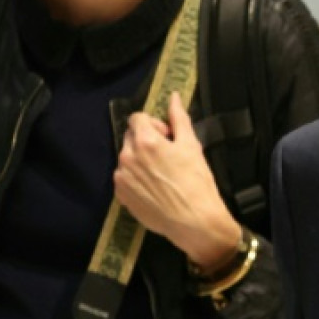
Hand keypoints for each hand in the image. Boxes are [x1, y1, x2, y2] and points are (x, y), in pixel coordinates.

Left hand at [114, 92, 242, 271]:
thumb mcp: (191, 146)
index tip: (168, 137)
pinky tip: (156, 189)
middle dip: (147, 141)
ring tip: (162, 176)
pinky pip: (125, 178)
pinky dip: (137, 179)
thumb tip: (174, 97)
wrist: (194, 221)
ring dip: (141, 161)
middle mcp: (127, 157)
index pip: (137, 118)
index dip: (155, 124)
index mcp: (145, 141)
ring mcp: (122, 177)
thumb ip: (179, 119)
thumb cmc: (197, 183)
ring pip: (128, 158)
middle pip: (131, 137)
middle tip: (168, 156)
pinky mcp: (121, 195)